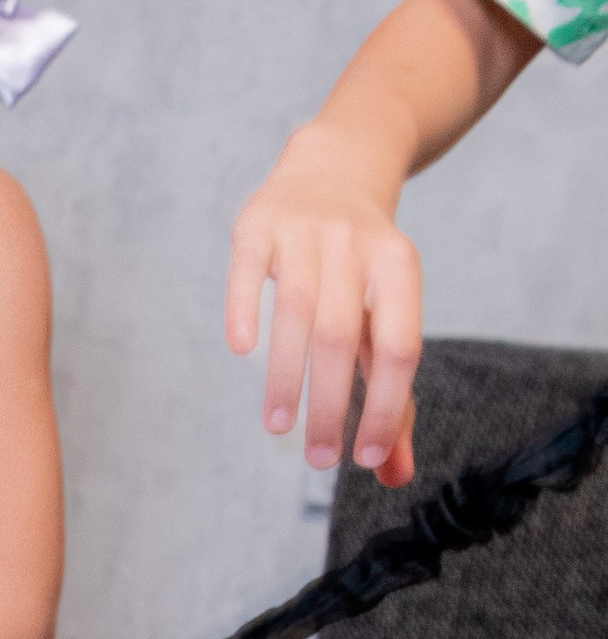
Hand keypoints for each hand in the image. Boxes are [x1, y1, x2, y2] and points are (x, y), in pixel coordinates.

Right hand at [224, 120, 421, 483]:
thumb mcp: (385, 316)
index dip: (384, 405)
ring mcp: (304, 230)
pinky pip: (248, 271)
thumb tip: (394, 472)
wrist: (333, 166)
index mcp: (398, 267)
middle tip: (318, 459)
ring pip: (296, 312)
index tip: (363, 458)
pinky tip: (241, 351)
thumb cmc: (361, 264)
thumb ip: (391, 394)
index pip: (397, 346)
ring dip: (285, 377)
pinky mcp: (256, 224)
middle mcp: (355, 244)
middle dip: (330, 406)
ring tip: (278, 426)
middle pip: (340, 336)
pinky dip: (244, 310)